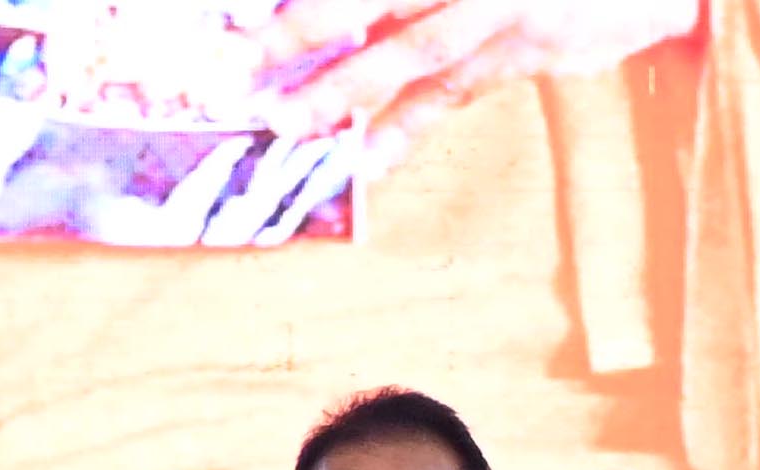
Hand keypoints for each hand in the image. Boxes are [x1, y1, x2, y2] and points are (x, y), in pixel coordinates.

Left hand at [255, 0, 696, 167]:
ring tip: (284, 121)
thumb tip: (327, 13)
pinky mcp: (525, 48)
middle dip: (302, 28)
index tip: (235, 22)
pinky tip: (359, 163)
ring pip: (412, 48)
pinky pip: (451, 93)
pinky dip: (404, 129)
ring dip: (345, 87)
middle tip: (234, 60)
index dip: (305, 4)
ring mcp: (502, 7)